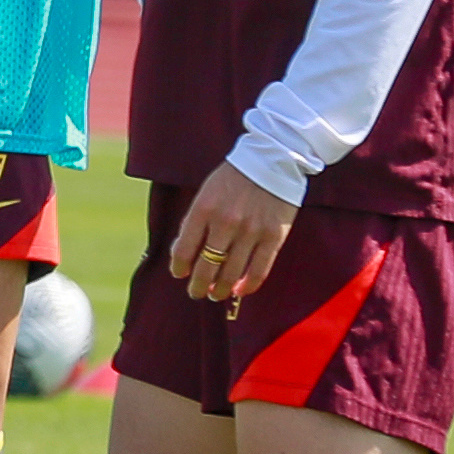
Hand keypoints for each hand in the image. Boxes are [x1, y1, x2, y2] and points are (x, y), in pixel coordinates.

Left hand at [168, 161, 295, 306]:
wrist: (273, 159)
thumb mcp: (206, 192)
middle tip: (196, 292)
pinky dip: (248, 286)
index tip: (180, 274)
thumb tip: (183, 253)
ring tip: (216, 294)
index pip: (184, 249)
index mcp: (203, 209)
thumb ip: (194, 221)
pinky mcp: (274, 237)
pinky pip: (259, 270)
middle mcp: (225, 223)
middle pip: (207, 267)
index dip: (179, 267)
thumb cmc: (234, 177)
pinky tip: (240, 291)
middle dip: (198, 285)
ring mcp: (251, 231)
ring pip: (231, 274)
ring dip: (220, 289)